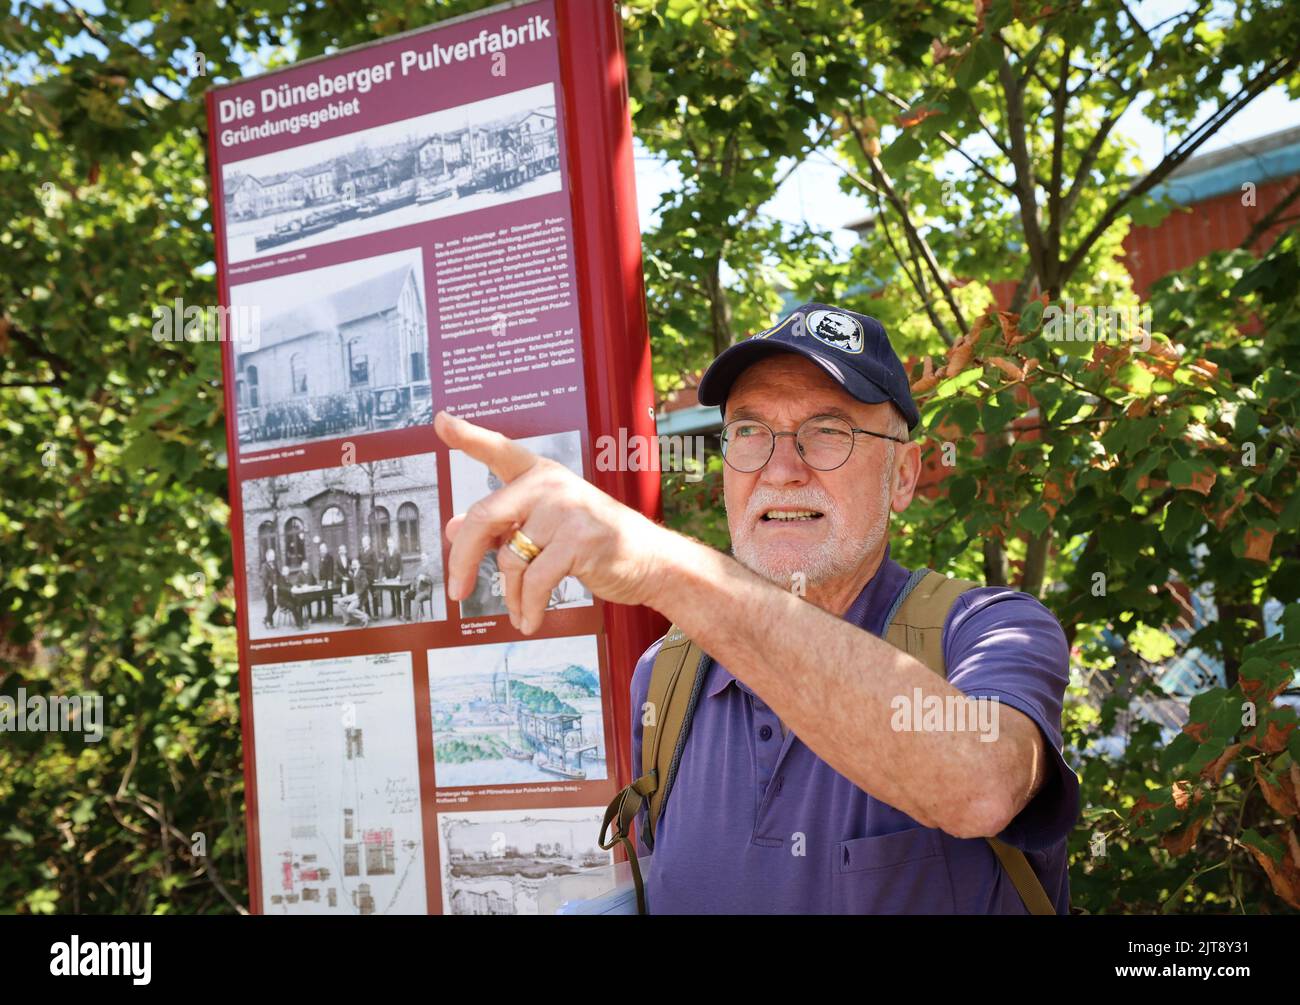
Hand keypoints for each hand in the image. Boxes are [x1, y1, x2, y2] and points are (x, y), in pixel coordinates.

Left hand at [434, 411, 669, 632]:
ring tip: (517, 610)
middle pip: (485, 518)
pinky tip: (528, 619)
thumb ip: (502, 525)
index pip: (498, 450)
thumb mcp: (545, 527)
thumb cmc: (594, 541)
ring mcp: (566, 510)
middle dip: (463, 560)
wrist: (650, 560)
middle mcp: (550, 484)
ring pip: (510, 560)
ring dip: (510, 594)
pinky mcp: (578, 541)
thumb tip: (454, 528)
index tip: (441, 421)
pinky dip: (527, 607)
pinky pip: (534, 582)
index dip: (467, 436)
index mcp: (540, 475)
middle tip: (456, 591)